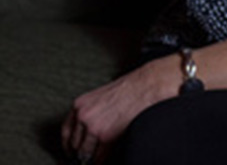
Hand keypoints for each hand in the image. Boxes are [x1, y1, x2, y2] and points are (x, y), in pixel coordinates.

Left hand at [61, 58, 176, 163]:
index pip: (66, 131)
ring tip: (94, 160)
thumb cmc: (126, 89)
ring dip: (90, 158)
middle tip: (83, 158)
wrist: (142, 87)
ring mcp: (93, 127)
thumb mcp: (99, 97)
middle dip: (79, 153)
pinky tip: (103, 159)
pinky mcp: (106, 136)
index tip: (70, 151)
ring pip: (85, 153)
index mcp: (80, 105)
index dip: (68, 144)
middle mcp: (83, 116)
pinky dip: (101, 161)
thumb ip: (89, 112)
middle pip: (74, 144)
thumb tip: (84, 131)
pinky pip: (99, 156)